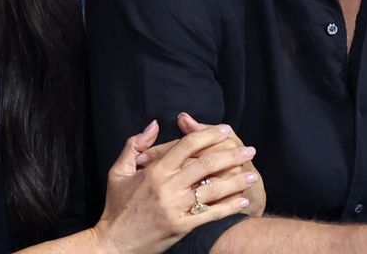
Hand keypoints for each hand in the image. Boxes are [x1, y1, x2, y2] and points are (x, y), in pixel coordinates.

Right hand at [92, 120, 255, 253]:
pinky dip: (229, 207)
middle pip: (205, 165)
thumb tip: (154, 124)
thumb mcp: (118, 172)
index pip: (187, 145)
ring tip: (253, 175)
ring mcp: (176, 208)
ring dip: (236, 181)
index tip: (225, 130)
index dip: (208, 134)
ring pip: (212, 189)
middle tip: (249, 150)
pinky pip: (210, 214)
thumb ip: (134, 145)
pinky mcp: (182, 227)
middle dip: (231, 155)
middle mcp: (168, 187)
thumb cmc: (116, 206)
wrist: (113, 242)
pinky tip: (242, 201)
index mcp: (155, 171)